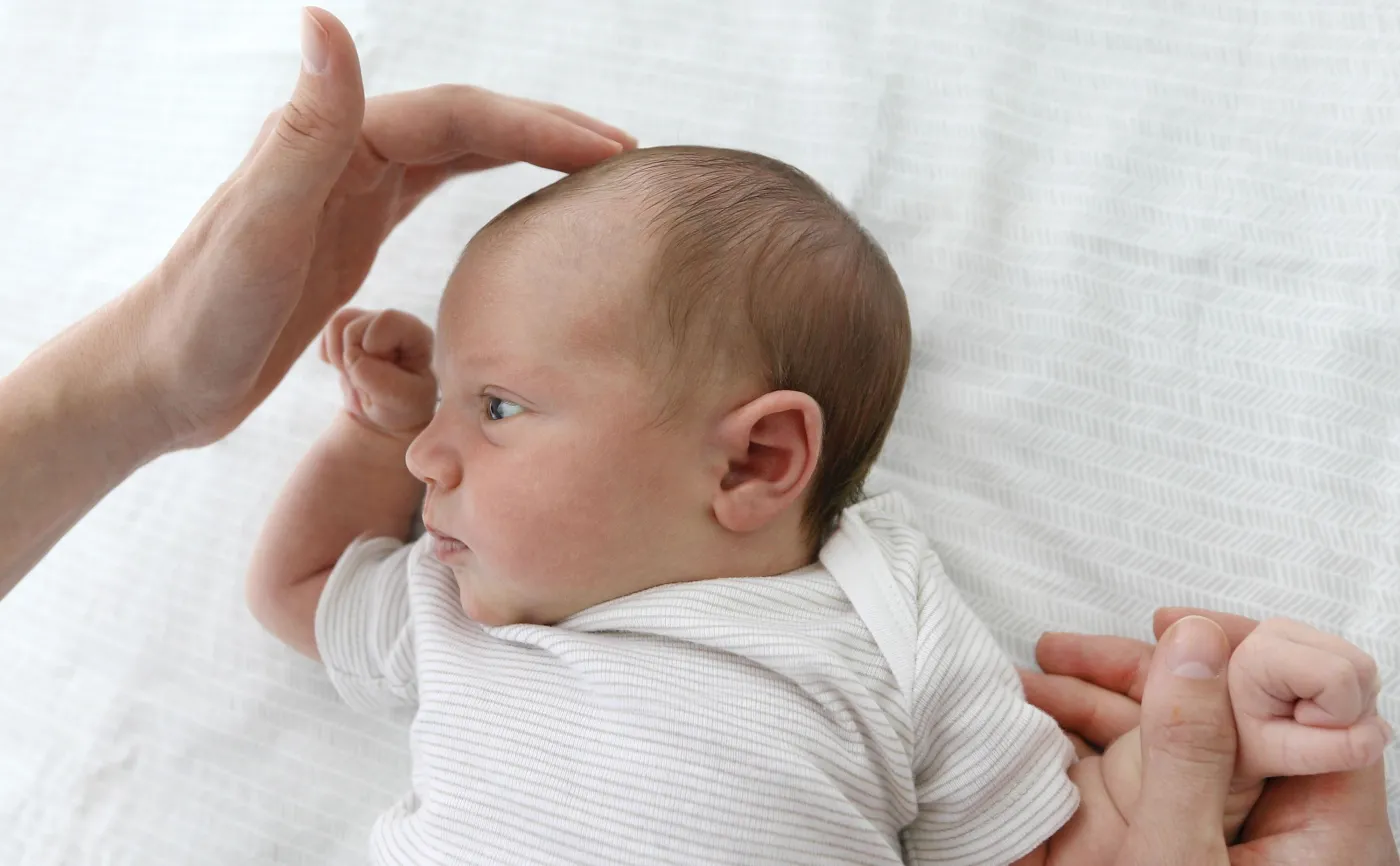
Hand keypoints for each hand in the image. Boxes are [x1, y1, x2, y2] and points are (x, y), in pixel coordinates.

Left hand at [120, 7, 632, 450]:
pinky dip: (489, 183)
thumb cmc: (204, 313)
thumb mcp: (259, 224)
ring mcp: (351, 192)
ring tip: (592, 171)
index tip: (611, 151)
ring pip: (459, 153)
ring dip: (526, 151)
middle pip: (470, 125)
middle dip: (550, 132)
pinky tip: (517, 203)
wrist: (162, 378)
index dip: (540, 127)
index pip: (460, 117)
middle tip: (626, 156)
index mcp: (335, 143)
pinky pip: (438, 189)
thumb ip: (305, 129)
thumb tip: (327, 20)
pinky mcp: (352, 232)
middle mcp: (346, 153)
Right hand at [1022, 608, 1398, 865]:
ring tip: (1028, 689)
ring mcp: (1243, 841)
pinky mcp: (1202, 851)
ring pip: (1188, 739)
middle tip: (1061, 650)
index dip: (1246, 647)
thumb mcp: (1173, 858)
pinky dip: (1101, 750)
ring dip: (1104, 705)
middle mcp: (1296, 829)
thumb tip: (1194, 639)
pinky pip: (1161, 778)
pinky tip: (1047, 736)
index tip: (1169, 628)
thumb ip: (1189, 750)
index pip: (1319, 698)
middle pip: (1236, 709)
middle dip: (1141, 671)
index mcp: (1331, 831)